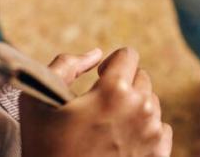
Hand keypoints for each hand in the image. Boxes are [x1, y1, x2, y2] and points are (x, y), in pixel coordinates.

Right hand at [20, 48, 172, 156]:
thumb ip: (66, 65)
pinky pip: (162, 128)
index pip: (128, 55)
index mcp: (115, 91)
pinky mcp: (159, 154)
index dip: (111, 64)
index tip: (99, 79)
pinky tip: (122, 142)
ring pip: (152, 103)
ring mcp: (154, 133)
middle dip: (124, 86)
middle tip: (101, 107)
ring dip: (135, 108)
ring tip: (109, 127)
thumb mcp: (38, 101)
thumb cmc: (44, 148)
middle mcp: (142, 108)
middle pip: (142, 78)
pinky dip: (146, 131)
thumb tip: (96, 53)